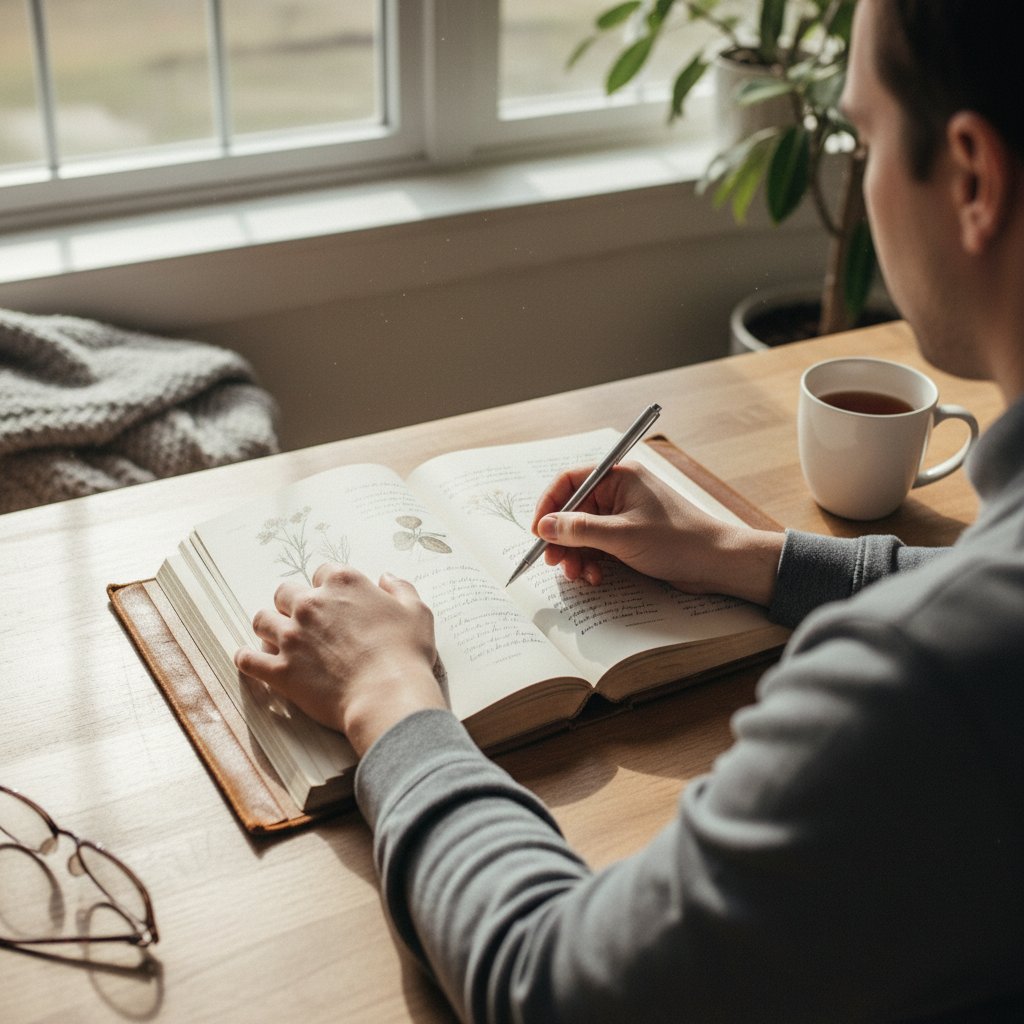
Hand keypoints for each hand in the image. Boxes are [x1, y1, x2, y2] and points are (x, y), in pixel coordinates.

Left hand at [234, 564, 445, 756]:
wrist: (388, 694)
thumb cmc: (406, 654)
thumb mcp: (417, 612)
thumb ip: (400, 588)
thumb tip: (386, 577)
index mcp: (343, 583)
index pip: (323, 572)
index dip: (328, 586)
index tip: (334, 601)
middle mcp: (311, 604)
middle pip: (285, 592)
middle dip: (292, 603)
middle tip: (304, 620)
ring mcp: (291, 637)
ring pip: (262, 620)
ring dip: (269, 626)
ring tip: (277, 637)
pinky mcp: (280, 670)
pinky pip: (248, 660)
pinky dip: (247, 658)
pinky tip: (249, 658)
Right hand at [532, 461, 782, 605]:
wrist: (717, 563)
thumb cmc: (678, 540)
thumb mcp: (622, 536)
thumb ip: (579, 530)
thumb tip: (545, 526)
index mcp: (619, 477)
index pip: (569, 481)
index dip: (549, 506)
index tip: (537, 532)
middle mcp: (619, 492)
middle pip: (573, 510)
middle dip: (562, 538)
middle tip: (553, 562)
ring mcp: (624, 516)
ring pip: (584, 533)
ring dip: (576, 555)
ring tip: (577, 574)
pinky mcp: (630, 537)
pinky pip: (598, 547)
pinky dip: (592, 562)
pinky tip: (595, 577)